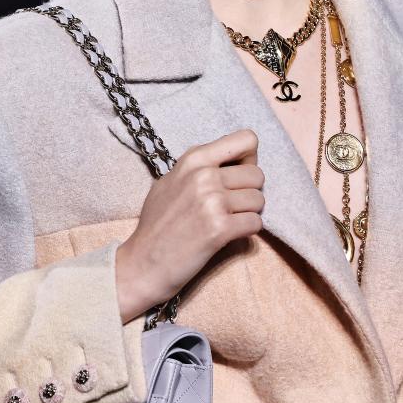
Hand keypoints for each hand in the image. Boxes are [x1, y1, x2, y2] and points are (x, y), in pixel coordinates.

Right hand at [115, 128, 263, 322]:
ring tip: (226, 222)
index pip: (247, 139)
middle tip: (232, 207)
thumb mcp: (170, 181)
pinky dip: (247, 232)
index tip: (237, 177)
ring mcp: (212, 201)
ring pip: (259, 200)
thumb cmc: (157, 225)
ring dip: (248, 214)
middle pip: (257, 174)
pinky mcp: (220, 228)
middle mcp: (204, 175)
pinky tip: (227, 236)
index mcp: (193, 159)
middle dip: (250, 192)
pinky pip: (256, 223)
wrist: (142, 263)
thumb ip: (199, 168)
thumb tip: (232, 162)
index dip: (249, 160)